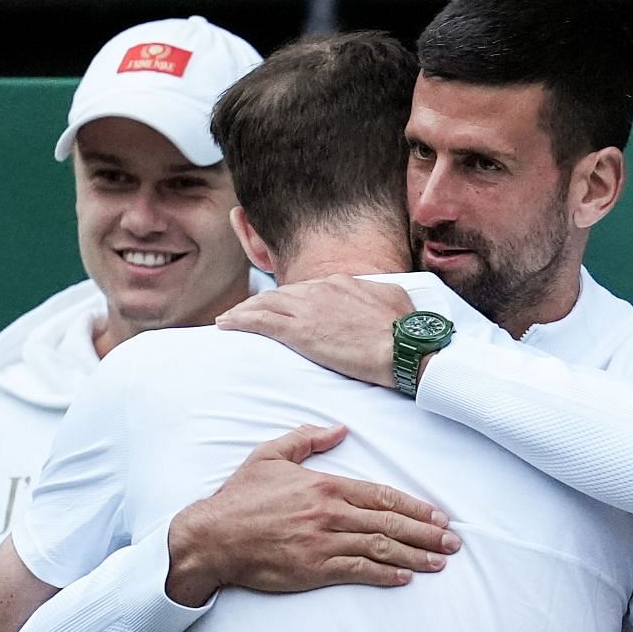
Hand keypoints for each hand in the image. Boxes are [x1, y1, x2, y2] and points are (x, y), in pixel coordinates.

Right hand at [165, 424, 460, 604]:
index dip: (415, 507)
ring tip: (440, 562)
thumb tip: (338, 429)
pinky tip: (405, 577)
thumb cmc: (240, 498)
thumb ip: (306, 439)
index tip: (439, 516)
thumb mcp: (270, 455)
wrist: (211, 537)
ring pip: (381, 548)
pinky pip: (358, 571)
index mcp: (325, 486)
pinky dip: (384, 574)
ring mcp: (324, 542)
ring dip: (415, 556)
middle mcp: (331, 513)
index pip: (382, 496)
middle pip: (390, 522)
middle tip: (453, 543)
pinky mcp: (314, 569)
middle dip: (426, 533)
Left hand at [215, 275, 415, 388]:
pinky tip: (226, 324)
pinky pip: (260, 321)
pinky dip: (240, 320)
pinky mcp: (300, 332)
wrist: (405, 347)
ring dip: (244, 310)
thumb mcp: (394, 300)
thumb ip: (375, 295)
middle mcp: (320, 290)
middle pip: (281, 294)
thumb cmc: (406, 329)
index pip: (306, 289)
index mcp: (341, 283)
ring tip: (230, 319)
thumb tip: (373, 296)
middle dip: (260, 302)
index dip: (289, 298)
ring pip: (265, 304)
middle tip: (244, 312)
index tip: (281, 306)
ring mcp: (308, 309)